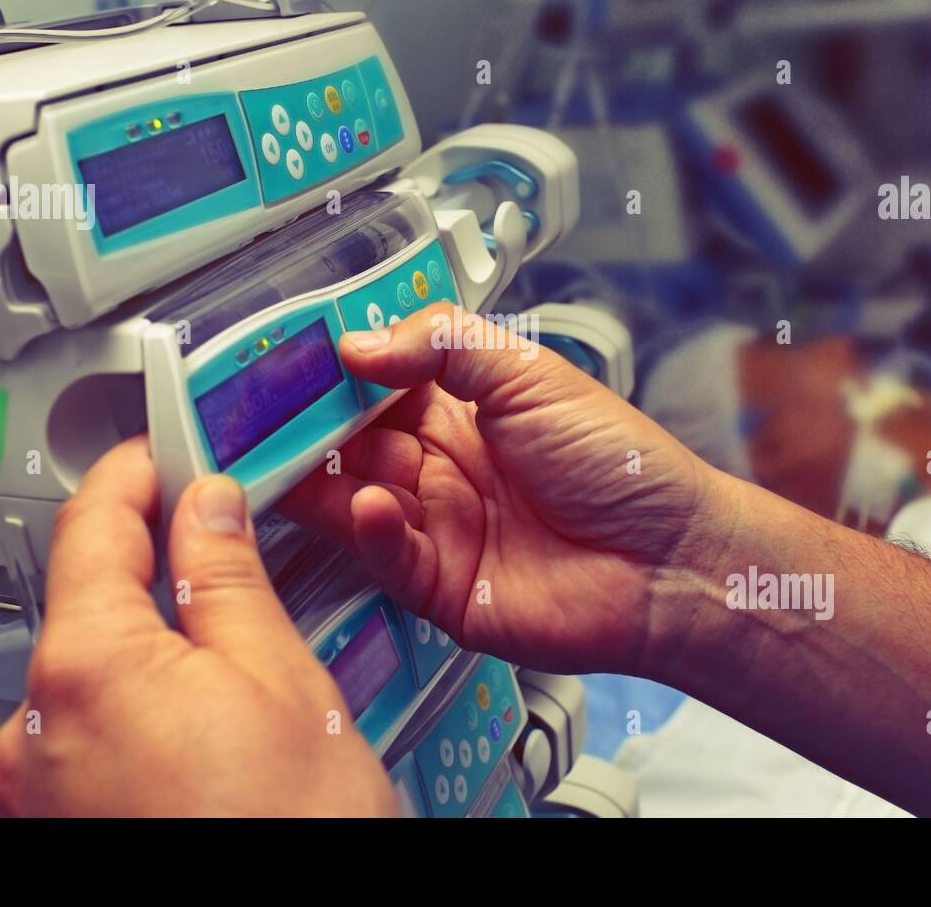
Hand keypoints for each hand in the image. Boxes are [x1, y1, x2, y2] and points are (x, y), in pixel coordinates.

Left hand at [0, 437, 397, 816]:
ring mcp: (37, 791)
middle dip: (158, 566)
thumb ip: (229, 576)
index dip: (136, 472)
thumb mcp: (280, 678)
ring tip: (243, 658)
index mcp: (83, 669)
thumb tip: (209, 507)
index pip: (95, 524)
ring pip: (97, 674)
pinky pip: (94, 735)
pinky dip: (146, 707)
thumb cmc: (290, 835)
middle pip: (92, 602)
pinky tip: (212, 726)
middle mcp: (33, 731)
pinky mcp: (57, 828)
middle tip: (228, 540)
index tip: (164, 450)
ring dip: (159, 645)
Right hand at [280, 305, 727, 676]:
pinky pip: (390, 558)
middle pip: (356, 445)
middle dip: (310, 429)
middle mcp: (444, 470)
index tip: (288, 359)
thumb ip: (445, 347)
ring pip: (358, 501)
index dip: (337, 375)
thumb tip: (360, 343)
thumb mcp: (531, 376)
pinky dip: (374, 532)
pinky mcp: (443, 588)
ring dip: (323, 481)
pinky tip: (375, 505)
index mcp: (464, 413)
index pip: (379, 388)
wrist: (671, 557)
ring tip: (288, 459)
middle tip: (259, 413)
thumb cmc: (620, 463)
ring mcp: (440, 529)